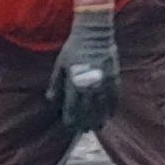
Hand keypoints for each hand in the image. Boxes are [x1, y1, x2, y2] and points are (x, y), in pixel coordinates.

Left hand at [54, 16, 121, 133]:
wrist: (94, 33)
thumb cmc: (74, 48)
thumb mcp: (60, 65)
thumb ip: (55, 84)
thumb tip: (50, 100)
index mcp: (75, 84)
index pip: (72, 108)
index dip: (70, 120)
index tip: (68, 126)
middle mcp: (90, 87)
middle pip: (87, 112)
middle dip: (84, 123)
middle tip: (83, 130)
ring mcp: (104, 83)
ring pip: (102, 108)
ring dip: (99, 119)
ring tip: (96, 127)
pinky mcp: (115, 79)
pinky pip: (114, 98)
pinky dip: (112, 109)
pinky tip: (109, 115)